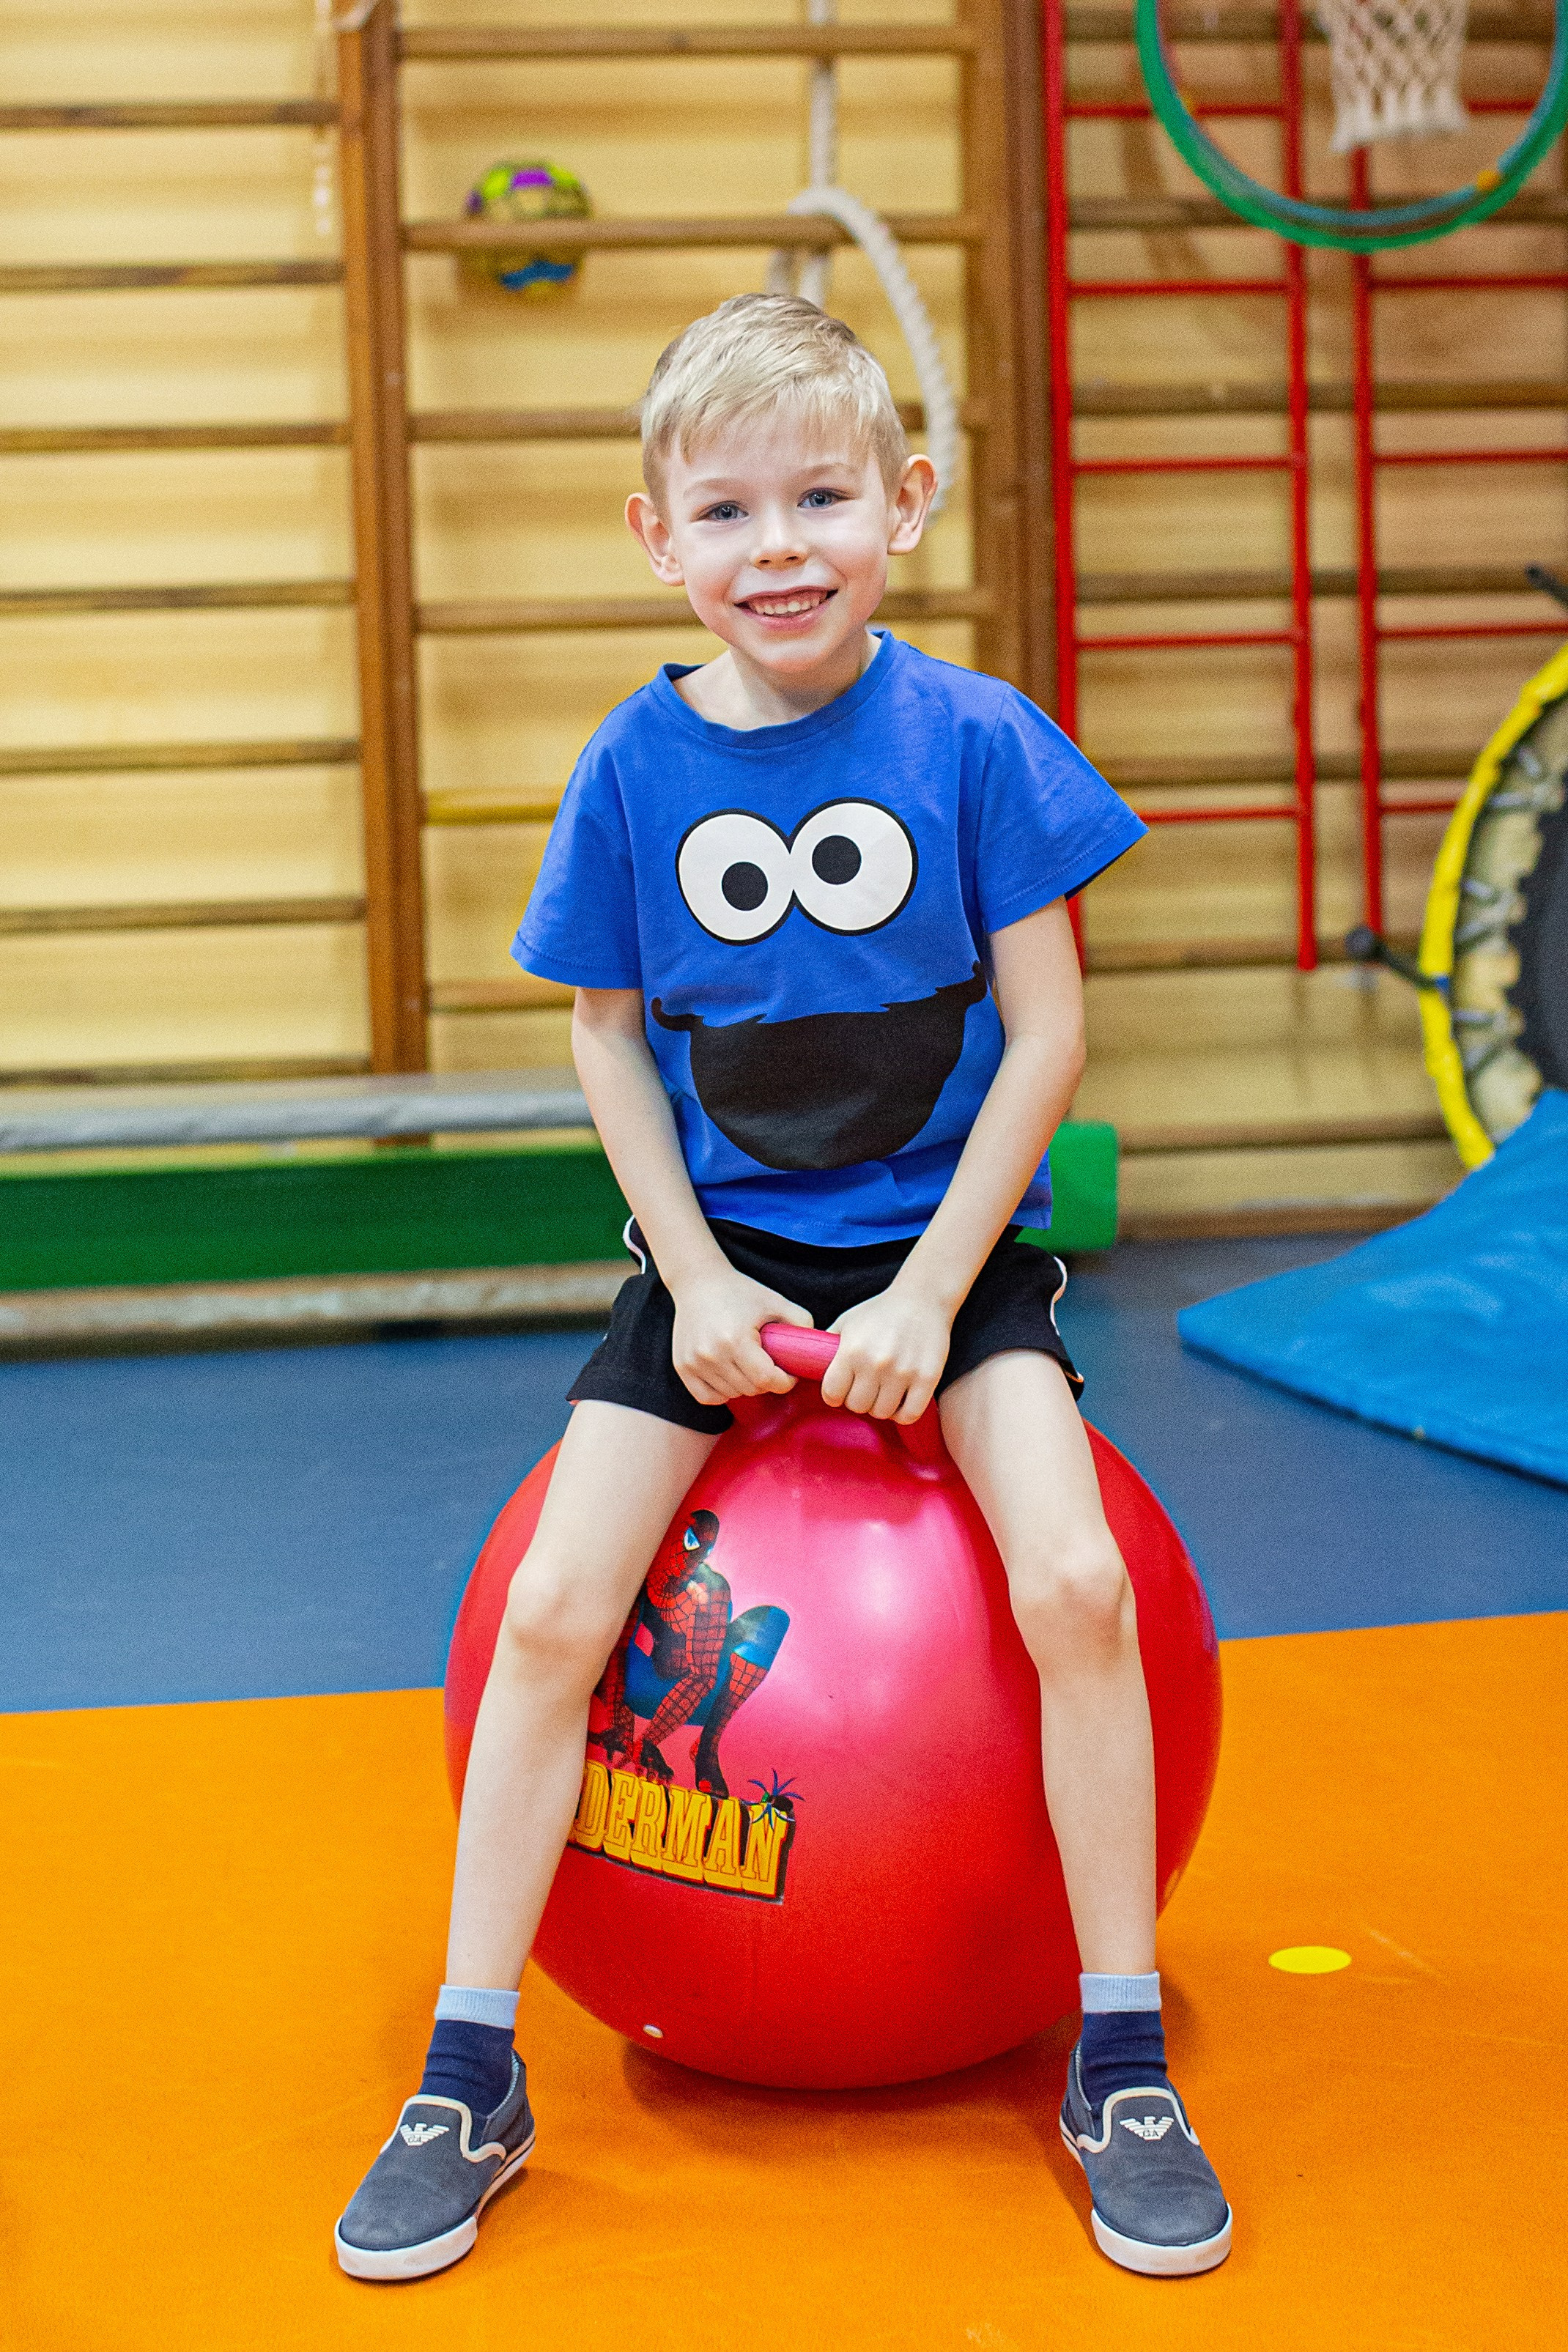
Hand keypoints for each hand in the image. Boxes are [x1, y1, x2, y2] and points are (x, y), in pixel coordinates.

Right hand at [669, 1270, 813, 1408]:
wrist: (697, 1282)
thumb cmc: (740, 1292)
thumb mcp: (775, 1301)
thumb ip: (801, 1323)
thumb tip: (817, 1348)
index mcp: (736, 1339)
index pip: (767, 1380)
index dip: (785, 1381)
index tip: (789, 1372)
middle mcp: (711, 1355)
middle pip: (751, 1389)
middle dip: (767, 1381)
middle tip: (770, 1365)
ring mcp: (694, 1363)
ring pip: (731, 1394)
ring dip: (745, 1386)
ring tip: (749, 1365)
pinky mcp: (682, 1367)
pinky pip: (708, 1397)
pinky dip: (723, 1391)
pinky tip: (730, 1374)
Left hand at [822, 1279, 951, 1423]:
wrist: (921, 1299)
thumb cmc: (880, 1311)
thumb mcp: (846, 1321)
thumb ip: (825, 1345)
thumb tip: (806, 1364)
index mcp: (852, 1350)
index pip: (832, 1394)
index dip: (834, 1394)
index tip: (840, 1390)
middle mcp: (876, 1363)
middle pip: (857, 1406)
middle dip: (857, 1400)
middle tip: (864, 1389)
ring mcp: (903, 1372)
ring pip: (882, 1413)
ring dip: (879, 1406)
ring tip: (882, 1393)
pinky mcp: (927, 1378)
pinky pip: (909, 1414)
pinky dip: (901, 1414)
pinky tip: (899, 1401)